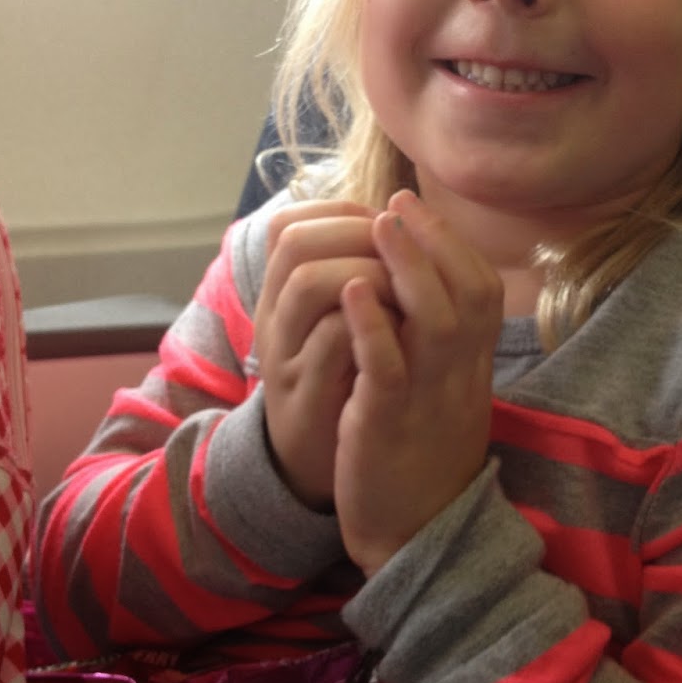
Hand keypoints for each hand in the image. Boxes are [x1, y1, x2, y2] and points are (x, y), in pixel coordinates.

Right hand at [252, 200, 394, 508]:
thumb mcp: (340, 325)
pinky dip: (371, 325)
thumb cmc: (340, 385)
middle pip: (295, 240)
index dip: (346, 213)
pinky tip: (405, 328)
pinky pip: (333, 339)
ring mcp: (285, 355)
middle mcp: (273, 318)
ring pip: (311, 280)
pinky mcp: (306, 395)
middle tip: (406, 251)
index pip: (290, 222)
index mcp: (280, 296)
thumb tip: (396, 223)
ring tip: (408, 286)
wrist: (318, 468)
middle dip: (361, 234)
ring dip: (369, 272)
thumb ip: (354, 278)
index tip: (391, 225)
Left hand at [334, 190, 502, 575]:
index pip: (482, 292)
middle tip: (398, 201)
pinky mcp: (390, 423)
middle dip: (434, 240)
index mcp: (471, 369)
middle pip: (468, 294)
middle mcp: (459, 377)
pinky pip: (388, 367)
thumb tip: (422, 292)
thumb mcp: (443, 398)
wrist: (413, 538)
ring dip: (408, 267)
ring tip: (380, 225)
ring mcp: (428, 399)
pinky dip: (373, 323)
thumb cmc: (420, 460)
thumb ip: (442, 348)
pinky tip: (353, 289)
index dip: (453, 246)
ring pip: (435, 321)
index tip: (417, 210)